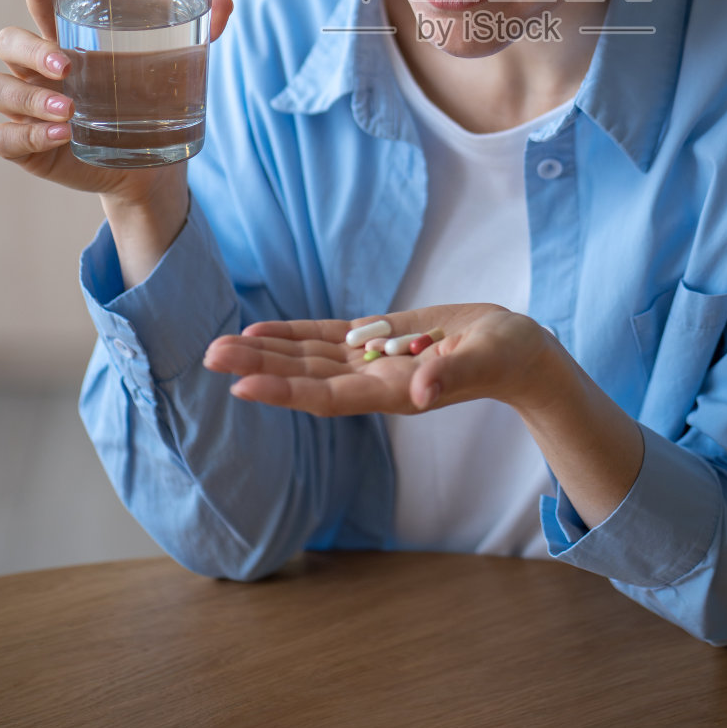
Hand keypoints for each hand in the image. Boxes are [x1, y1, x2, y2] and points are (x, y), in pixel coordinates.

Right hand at [0, 0, 233, 205]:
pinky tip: (62, 135)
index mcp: (66, 42)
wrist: (151, 166)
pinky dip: (28, 135)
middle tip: (66, 64)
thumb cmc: (150, 104)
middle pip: (7, 43)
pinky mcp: (25, 146)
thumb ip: (199, 35)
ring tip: (70, 109)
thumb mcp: (174, 69)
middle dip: (29, 49)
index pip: (40, 9)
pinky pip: (3, 138)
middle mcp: (37, 70)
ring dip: (29, 97)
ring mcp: (26, 108)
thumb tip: (226, 1)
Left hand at [203, 304, 554, 416]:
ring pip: (308, 357)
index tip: (242, 386)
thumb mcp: (486, 359)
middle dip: (258, 366)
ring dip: (265, 351)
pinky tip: (261, 330)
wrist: (516, 351)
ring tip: (220, 345)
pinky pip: (326, 338)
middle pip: (304, 376)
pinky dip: (293, 333)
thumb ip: (452, 374)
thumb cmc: (506, 356)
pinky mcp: (378, 339)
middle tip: (210, 355)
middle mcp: (373, 382)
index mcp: (394, 393)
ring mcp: (372, 361)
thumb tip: (422, 393)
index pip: (328, 397)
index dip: (284, 391)